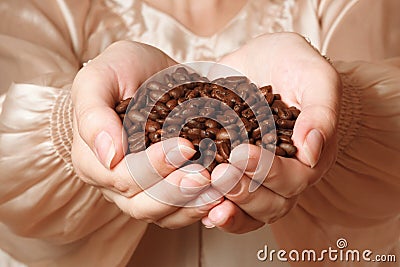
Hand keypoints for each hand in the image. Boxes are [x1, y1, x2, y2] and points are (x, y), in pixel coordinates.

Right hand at [71, 41, 220, 227]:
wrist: (146, 71)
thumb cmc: (118, 72)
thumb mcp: (99, 79)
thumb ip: (93, 114)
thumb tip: (108, 157)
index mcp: (94, 160)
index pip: (122, 176)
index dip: (154, 167)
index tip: (186, 147)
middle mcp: (115, 183)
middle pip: (142, 204)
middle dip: (176, 191)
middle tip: (205, 175)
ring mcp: (140, 191)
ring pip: (162, 214)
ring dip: (191, 205)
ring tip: (218, 192)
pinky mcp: (164, 190)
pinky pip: (179, 212)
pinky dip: (199, 208)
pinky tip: (220, 199)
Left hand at [201, 33, 340, 232]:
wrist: (262, 58)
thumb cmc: (294, 65)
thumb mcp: (314, 77)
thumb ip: (320, 112)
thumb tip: (311, 152)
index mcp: (307, 158)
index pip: (294, 179)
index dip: (268, 172)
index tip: (241, 153)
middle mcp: (283, 175)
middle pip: (271, 203)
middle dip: (244, 192)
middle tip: (219, 174)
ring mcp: (256, 177)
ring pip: (249, 210)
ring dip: (229, 209)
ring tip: (207, 197)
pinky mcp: (230, 171)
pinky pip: (225, 202)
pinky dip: (211, 208)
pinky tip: (196, 206)